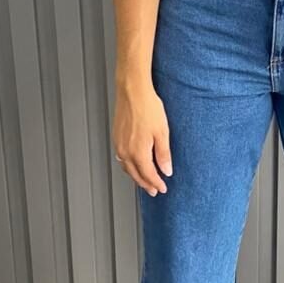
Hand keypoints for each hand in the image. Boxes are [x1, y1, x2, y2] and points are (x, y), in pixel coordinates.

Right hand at [112, 77, 171, 196]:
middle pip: (136, 175)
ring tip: (145, 181)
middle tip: (154, 191)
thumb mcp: (162, 133)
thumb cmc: (148, 108)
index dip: (157, 184)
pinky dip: (129, 166)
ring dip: (136, 177)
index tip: (163, 188)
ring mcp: (119, 144)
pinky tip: (134, 164)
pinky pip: (122, 158)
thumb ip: (164, 155)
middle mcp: (125, 151)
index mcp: (138, 152)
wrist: (132, 91)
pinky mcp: (116, 137)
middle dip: (146, 184)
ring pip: (127, 168)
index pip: (149, 175)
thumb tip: (166, 170)